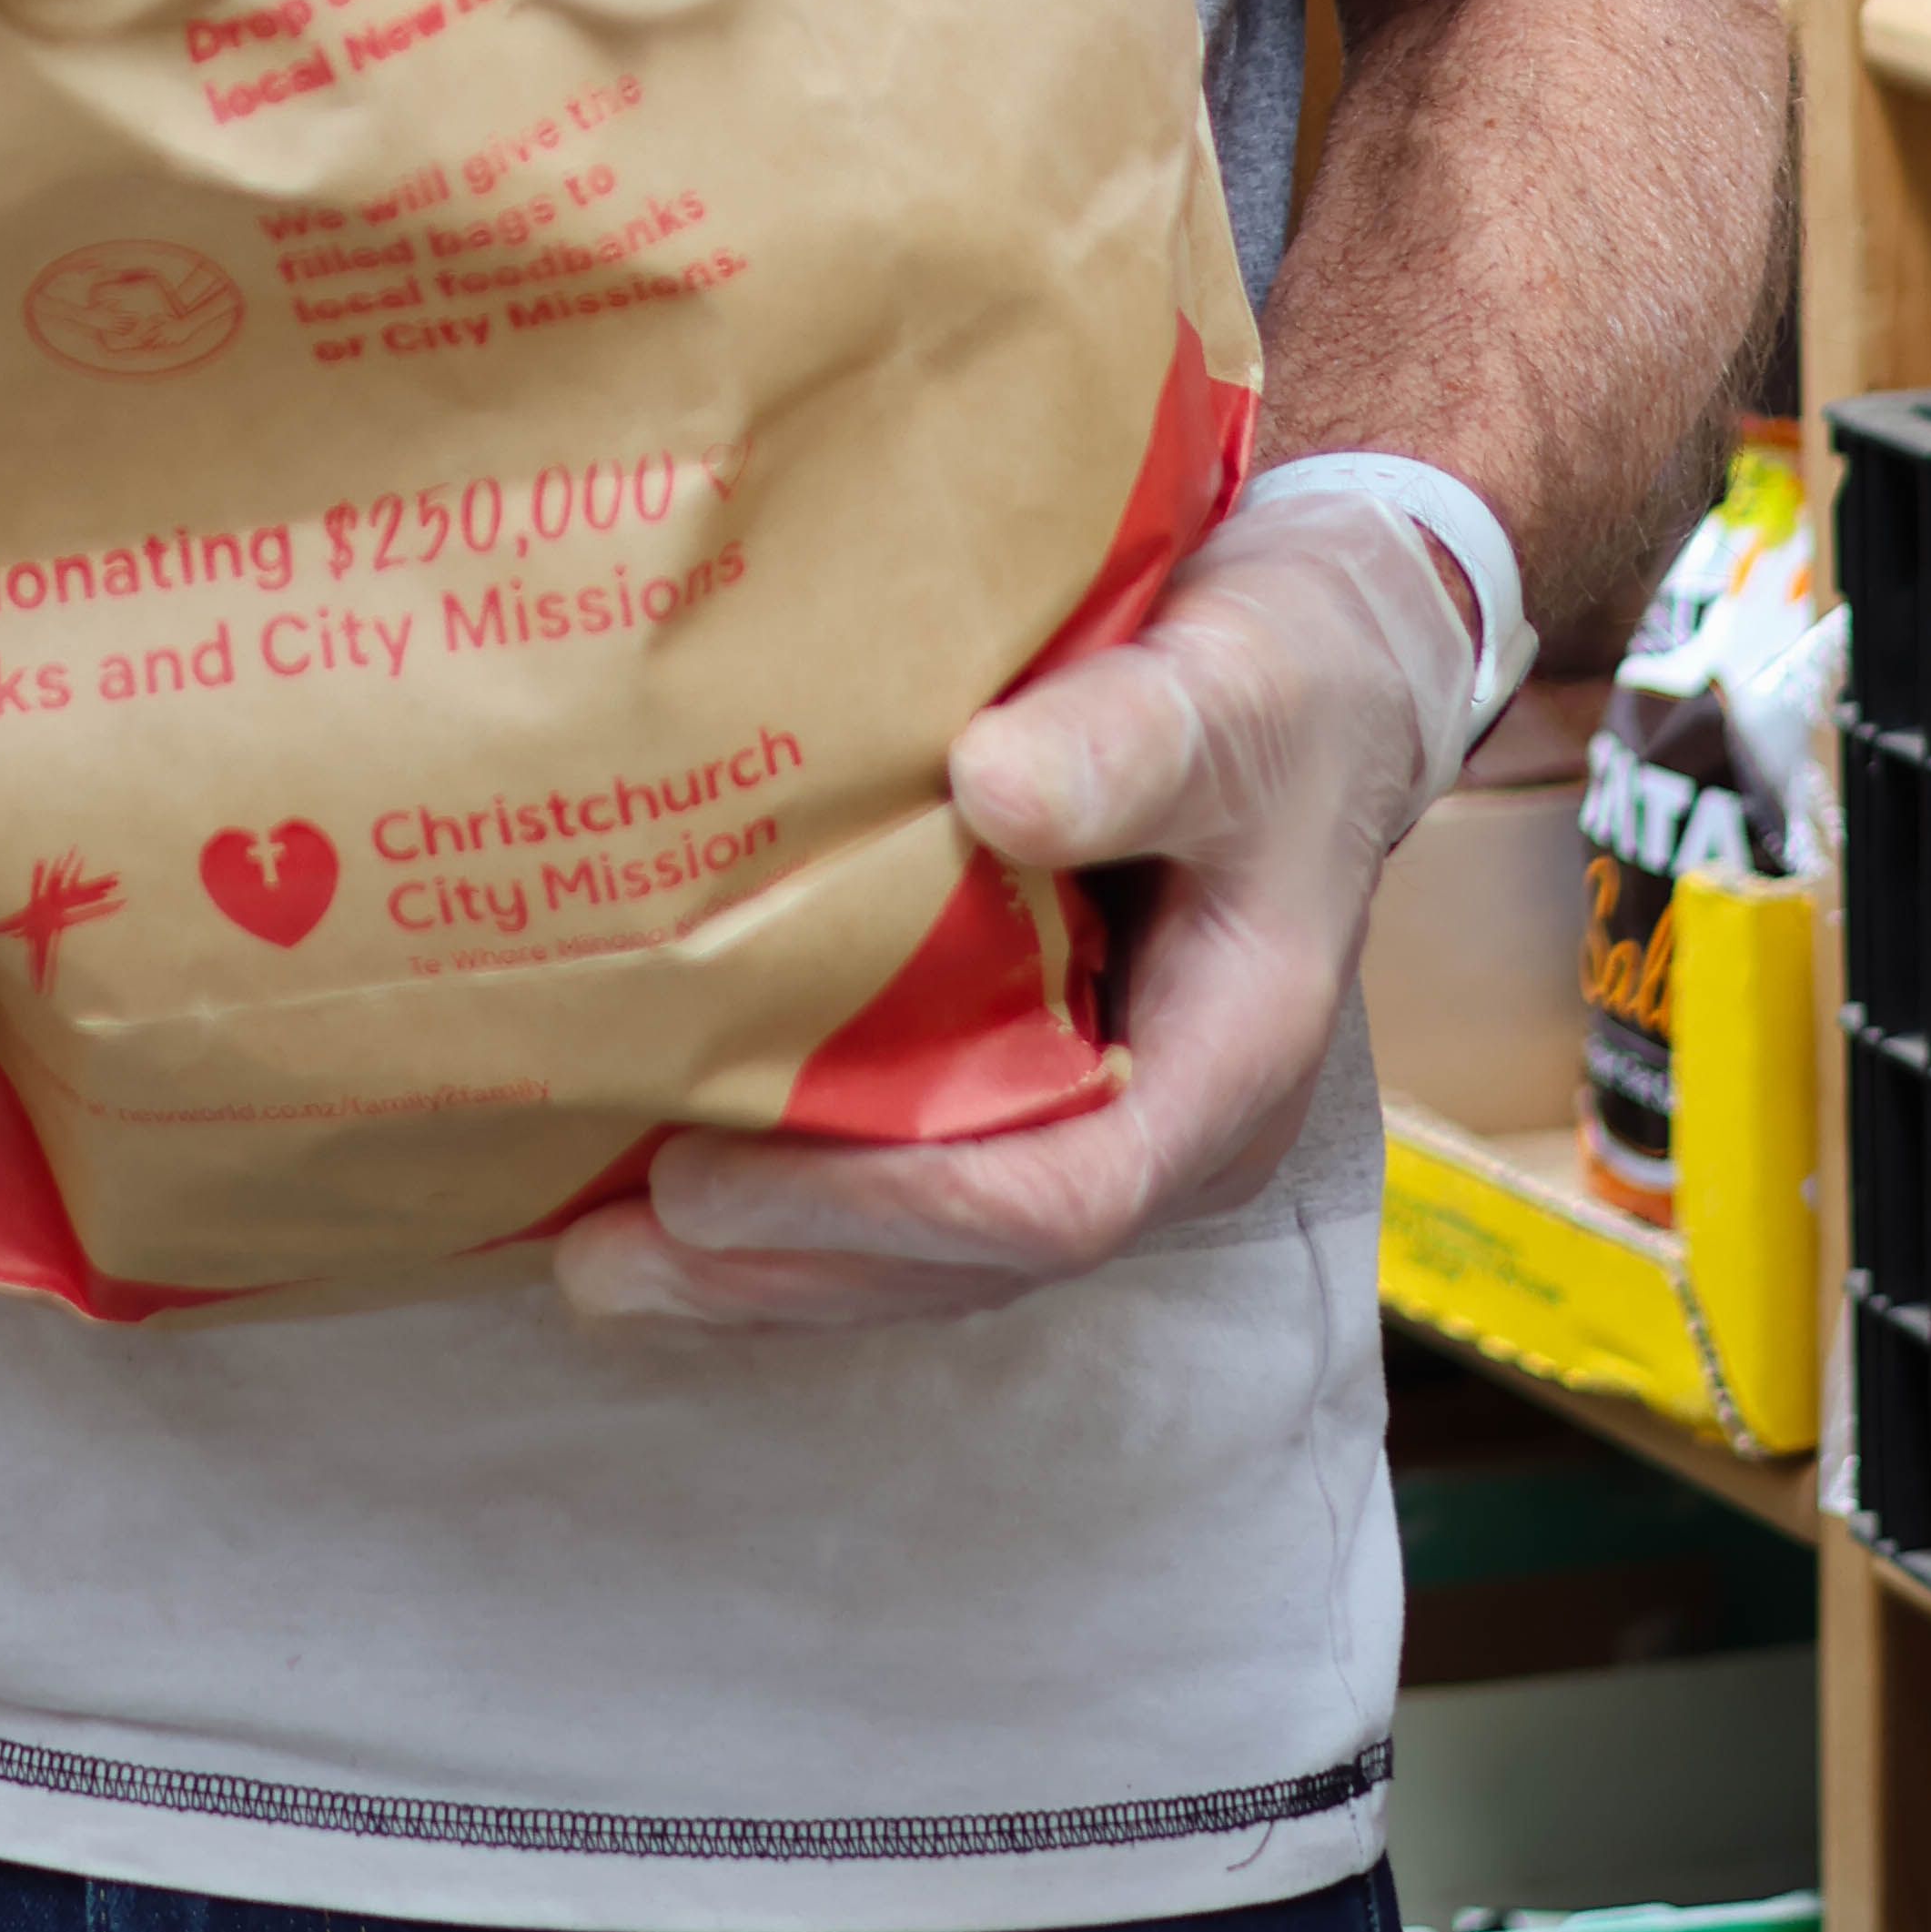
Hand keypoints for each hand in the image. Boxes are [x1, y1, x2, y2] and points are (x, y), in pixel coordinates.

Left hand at [557, 479, 1480, 1328]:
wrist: (1333, 664)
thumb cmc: (1291, 675)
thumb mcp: (1235, 689)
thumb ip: (1132, 740)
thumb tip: (991, 785)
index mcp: (1229, 1069)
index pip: (1057, 1197)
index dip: (884, 1205)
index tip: (713, 1181)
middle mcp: (1167, 1125)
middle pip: (974, 1256)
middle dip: (788, 1268)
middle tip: (600, 1264)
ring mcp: (1108, 1108)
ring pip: (938, 1239)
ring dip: (773, 1262)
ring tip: (597, 1263)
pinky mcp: (1045, 1066)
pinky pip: (924, 1167)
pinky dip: (804, 1190)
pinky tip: (668, 1177)